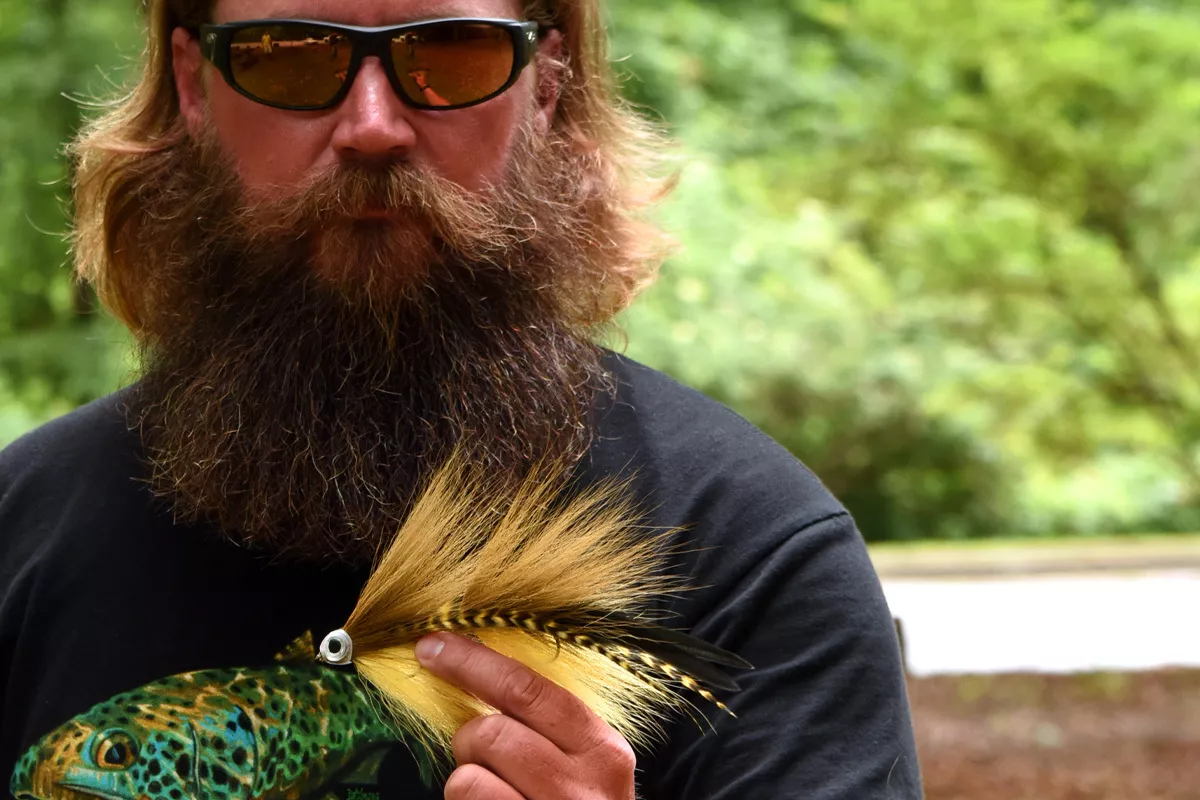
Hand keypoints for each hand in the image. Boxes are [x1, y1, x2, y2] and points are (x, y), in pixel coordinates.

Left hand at [415, 632, 637, 799]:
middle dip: (470, 740)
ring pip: (466, 780)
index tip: (432, 645)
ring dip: (464, 784)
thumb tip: (480, 670)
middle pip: (490, 733)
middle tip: (482, 757)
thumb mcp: (585, 765)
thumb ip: (550, 726)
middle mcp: (582, 787)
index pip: (528, 691)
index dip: (472, 662)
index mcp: (601, 750)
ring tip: (492, 795)